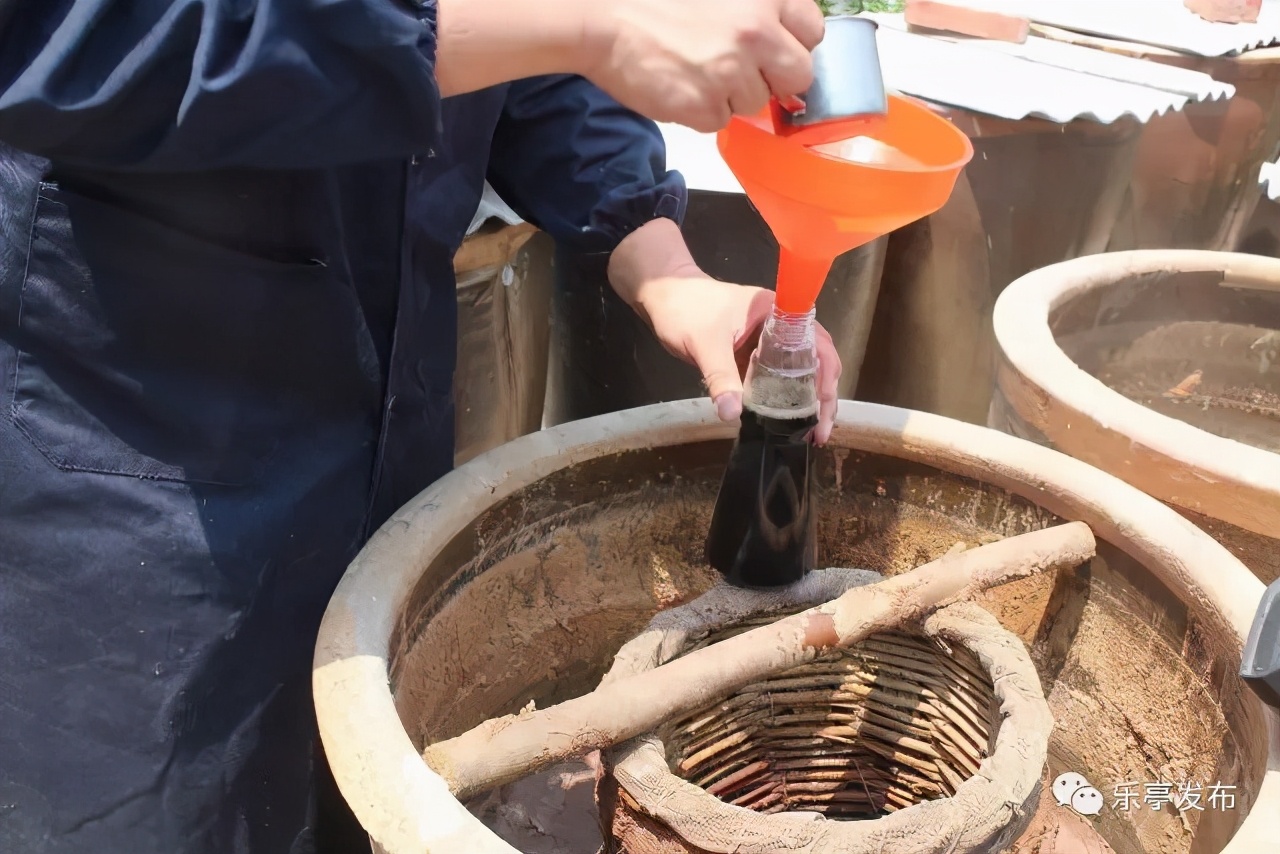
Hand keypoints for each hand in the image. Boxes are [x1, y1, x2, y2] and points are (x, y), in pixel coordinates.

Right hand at [579, 0, 825, 131]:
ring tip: (695, 70)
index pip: (812, 32)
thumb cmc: (654, 4)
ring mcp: (732, 72)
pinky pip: (720, 121)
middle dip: (775, 79)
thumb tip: (779, 43)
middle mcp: (755, 33)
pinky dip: (701, 111)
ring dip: (731, 95)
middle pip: (798, 76)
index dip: (794, 46)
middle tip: (743, 73)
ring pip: (755, 102)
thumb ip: (754, 12)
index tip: (776, 52)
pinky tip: (679, 85)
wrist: (604, 22)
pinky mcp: (706, 105)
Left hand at [609, 218, 840, 443]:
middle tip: (819, 432)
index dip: (827, 376)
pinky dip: (787, 400)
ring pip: (802, 372)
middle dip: (824, 397)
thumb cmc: (684, 309)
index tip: (823, 407)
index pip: (819, 344)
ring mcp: (770, 343)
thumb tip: (732, 413)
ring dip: (809, 401)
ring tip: (811, 433)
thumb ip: (719, 376)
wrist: (661, 296)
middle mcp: (783, 327)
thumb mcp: (703, 342)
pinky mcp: (755, 356)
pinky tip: (789, 423)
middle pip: (818, 361)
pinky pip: (779, 379)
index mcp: (780, 313)